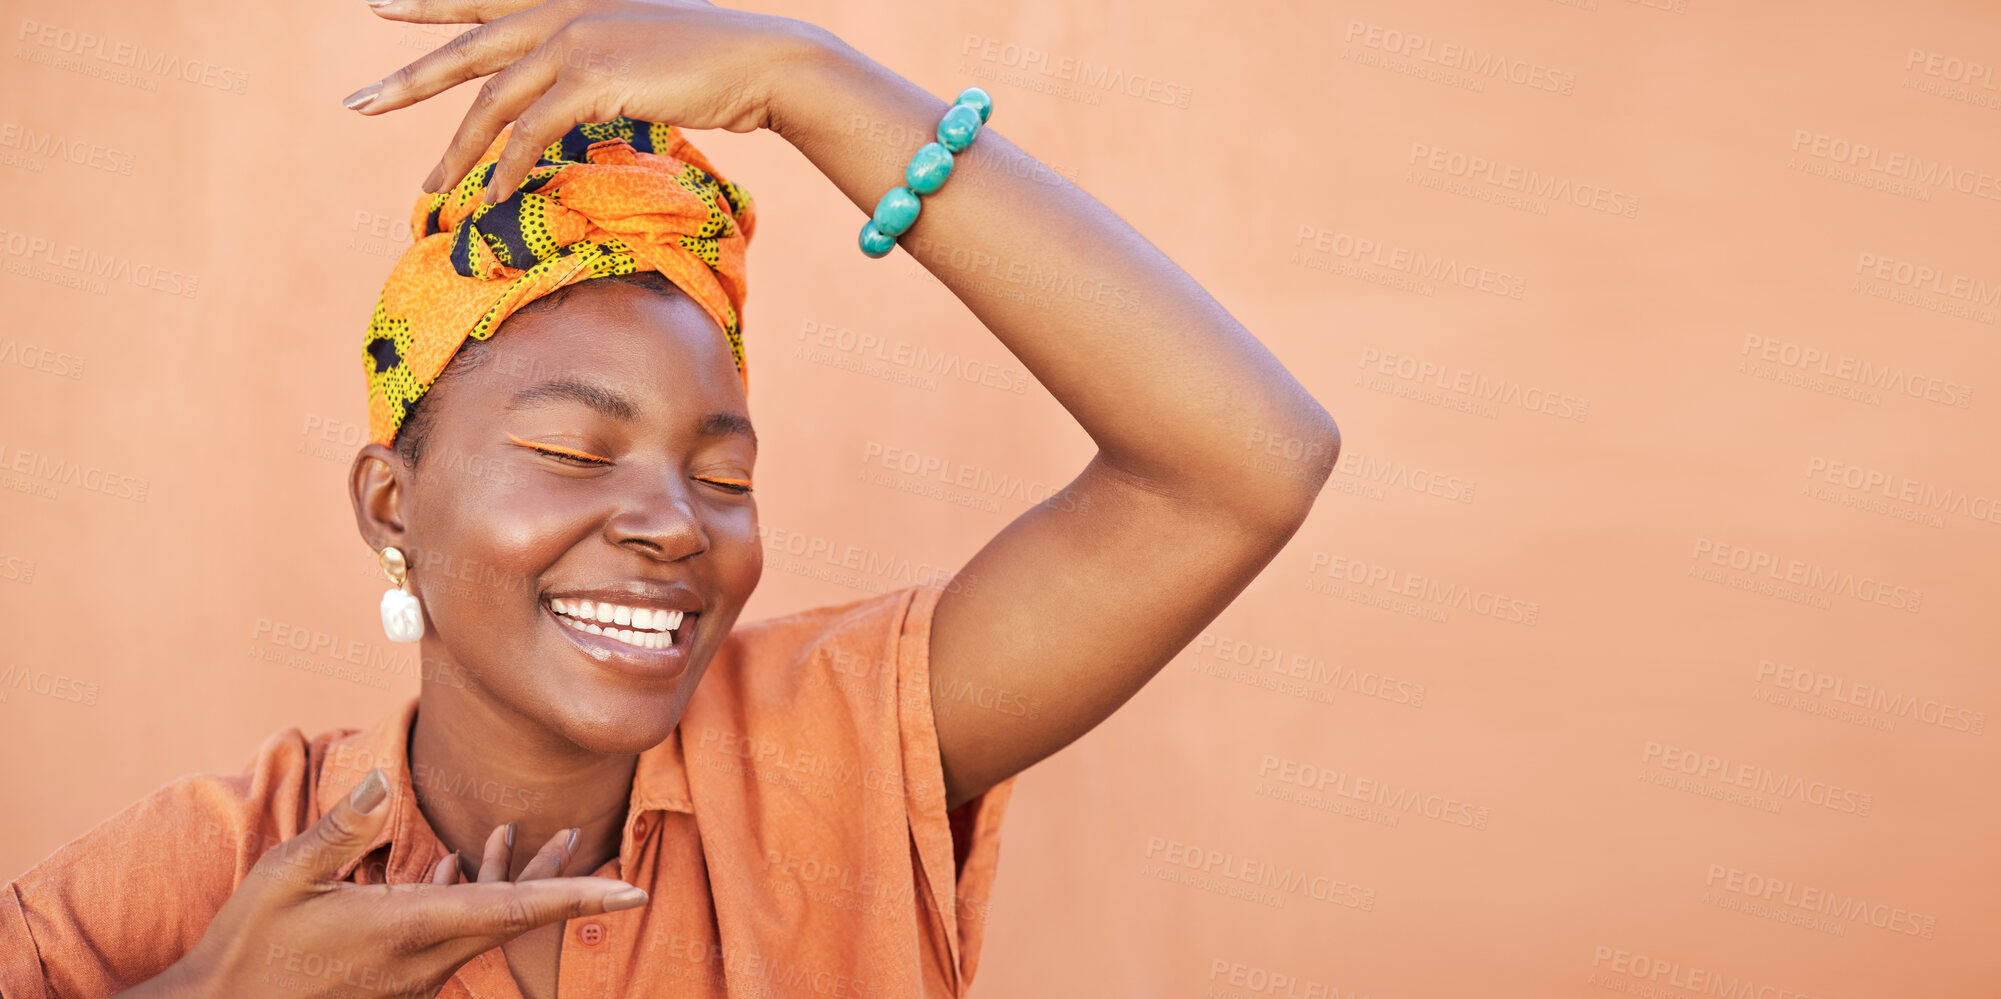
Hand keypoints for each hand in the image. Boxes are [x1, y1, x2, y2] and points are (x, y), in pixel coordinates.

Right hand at [122, 769, 645, 998]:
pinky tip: (454, 864)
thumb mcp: (286, 876)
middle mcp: (423, 957)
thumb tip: (384, 780)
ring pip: (483, 924)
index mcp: (409, 928)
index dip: (579, 898)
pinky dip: (463, 897)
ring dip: (513, 884)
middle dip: (561, 882)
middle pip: (513, 916)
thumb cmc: (246, 950)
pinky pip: (448, 935)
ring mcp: (412, 976)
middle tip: (596, 848)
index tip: (632, 893)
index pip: (514, 909)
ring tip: (539, 838)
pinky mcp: (395, 982)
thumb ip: (343, 827)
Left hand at [340, 0, 831, 202]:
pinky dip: (509, 167)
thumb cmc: (716, 60)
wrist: (763, 61)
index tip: (381, 6)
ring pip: (494, 101)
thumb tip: (578, 96)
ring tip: (431, 186)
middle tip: (358, 102)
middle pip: (468, 48)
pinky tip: (495, 194)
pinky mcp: (593, 80)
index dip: (430, 2)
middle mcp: (564, 11)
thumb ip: (601, 60)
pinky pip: (532, 132)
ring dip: (459, 149)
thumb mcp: (646, 46)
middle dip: (409, 77)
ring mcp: (576, 43)